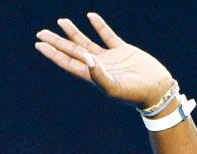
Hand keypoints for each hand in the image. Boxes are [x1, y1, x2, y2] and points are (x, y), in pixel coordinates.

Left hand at [35, 11, 171, 108]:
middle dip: (56, 42)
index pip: (67, 63)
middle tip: (41, 32)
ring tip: (61, 21)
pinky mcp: (123, 50)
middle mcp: (97, 67)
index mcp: (92, 76)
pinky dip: (99, 25)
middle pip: (72, 51)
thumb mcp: (115, 87)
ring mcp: (110, 58)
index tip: (39, 44)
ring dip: (73, 33)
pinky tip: (90, 16)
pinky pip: (107, 35)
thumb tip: (87, 58)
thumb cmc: (135, 94)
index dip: (53, 54)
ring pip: (86, 42)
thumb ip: (99, 75)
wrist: (157, 90)